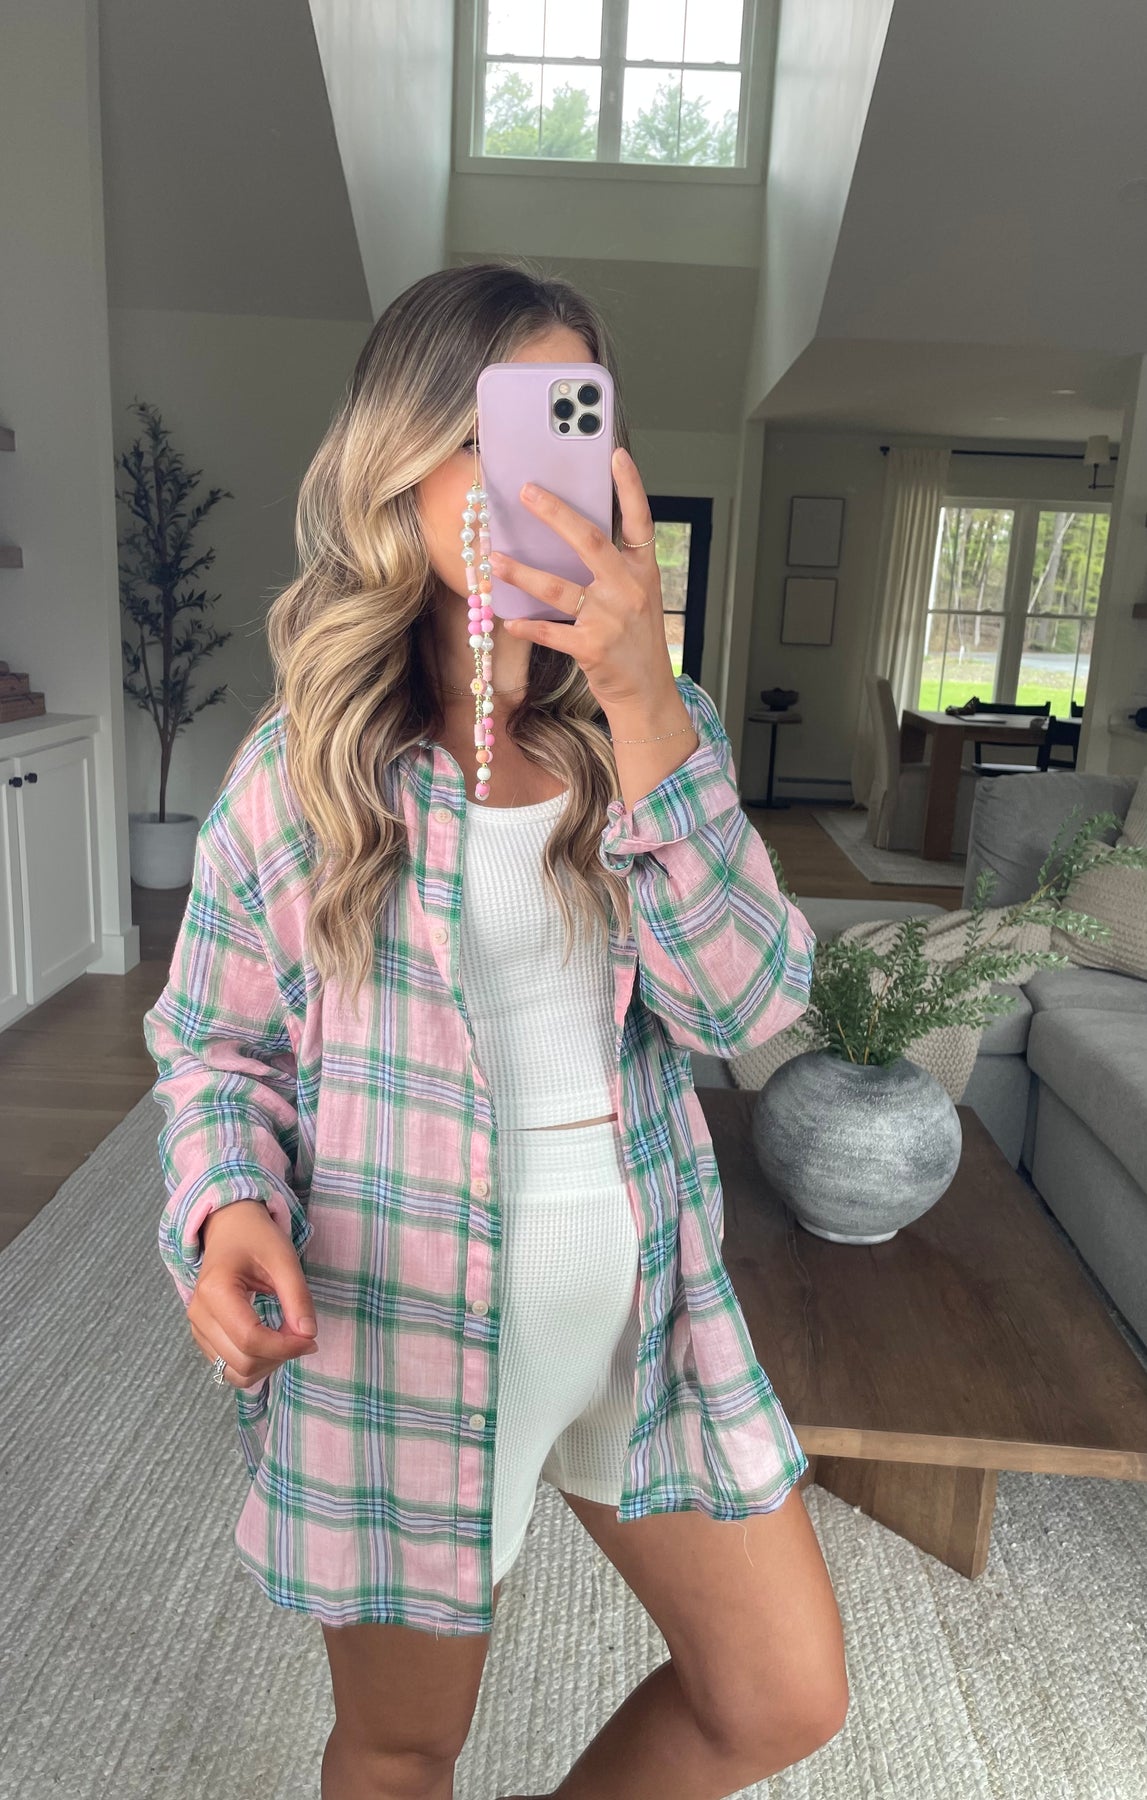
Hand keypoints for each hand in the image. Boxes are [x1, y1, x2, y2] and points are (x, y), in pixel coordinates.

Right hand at [187, 1200, 319, 1389]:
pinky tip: (271, 1342)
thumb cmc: (256, 1239)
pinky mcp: (202, 1337)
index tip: (310, 1338)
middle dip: (279, 1356)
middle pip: (241, 1362)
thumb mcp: (284, 1259)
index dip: (285, 1347)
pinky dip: (255, 1364)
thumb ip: (297, 1297)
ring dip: (267, 1365)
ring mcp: (197, 1328)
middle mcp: (198, 1314)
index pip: (250, 1340)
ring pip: (234, 1373)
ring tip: (286, 1339)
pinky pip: (228, 1367)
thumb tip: (308, 1336)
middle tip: (302, 1335)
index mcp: (215, 1291)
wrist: (230, 1228)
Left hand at [492, 446, 676, 713]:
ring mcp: (611, 619)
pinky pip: (550, 632)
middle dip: (555, 514)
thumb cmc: (635, 643)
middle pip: (589, 541)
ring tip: (494, 558)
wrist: (648, 695)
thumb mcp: (636, 598)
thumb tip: (569, 535)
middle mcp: (629, 589)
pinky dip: (527, 626)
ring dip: (522, 572)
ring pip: (558, 588)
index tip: (615, 455)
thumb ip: (612, 569)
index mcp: (642, 571)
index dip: (630, 486)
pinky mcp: (592, 648)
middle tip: (526, 491)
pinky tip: (507, 621)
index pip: (640, 520)